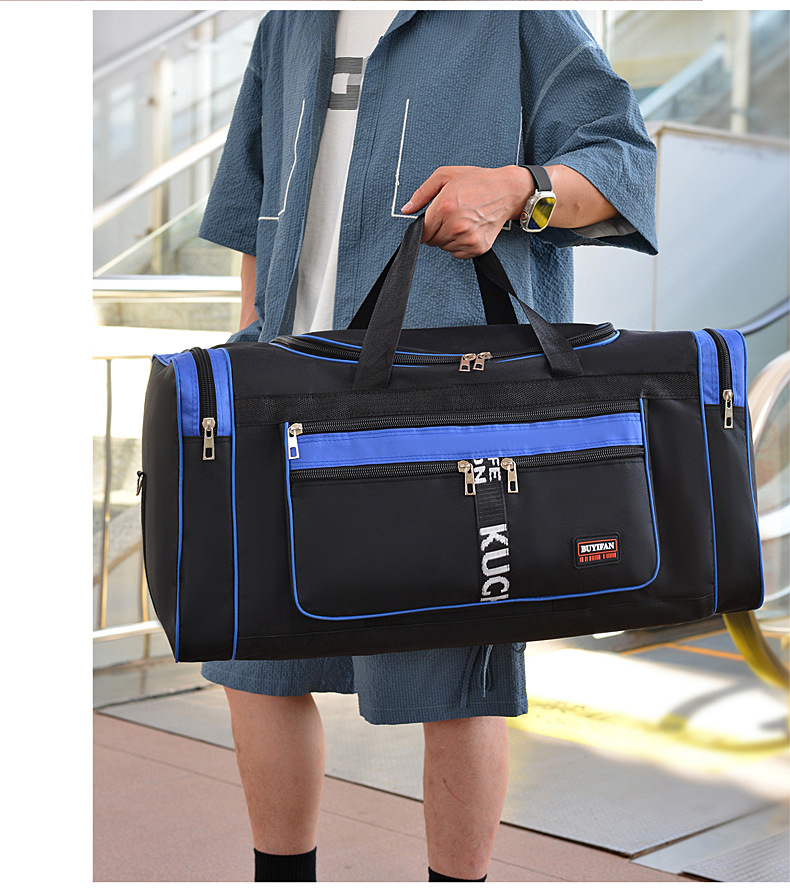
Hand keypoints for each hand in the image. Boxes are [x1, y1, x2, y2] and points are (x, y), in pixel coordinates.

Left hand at [400, 165, 531, 258]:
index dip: (424, 225)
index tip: (432, 219)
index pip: (421, 231)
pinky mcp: (478, 247)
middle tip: (450, 215)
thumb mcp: (445, 175)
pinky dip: (459, 244)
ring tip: (461, 220)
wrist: (506, 190)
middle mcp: (456, 226)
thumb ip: (422, 194)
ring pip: (444, 248)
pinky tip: (468, 229)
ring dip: (448, 237)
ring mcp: (468, 238)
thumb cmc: (476, 181)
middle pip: (432, 241)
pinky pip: (457, 253)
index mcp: (445, 207)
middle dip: (436, 230)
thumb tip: (406, 210)